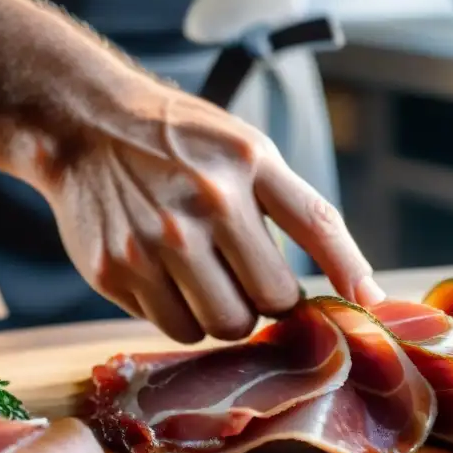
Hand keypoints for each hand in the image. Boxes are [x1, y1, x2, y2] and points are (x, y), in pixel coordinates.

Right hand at [16, 79, 383, 342]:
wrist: (84, 124)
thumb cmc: (183, 145)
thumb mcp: (251, 153)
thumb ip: (305, 214)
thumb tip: (364, 291)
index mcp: (248, 164)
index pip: (318, 226)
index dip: (347, 273)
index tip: (368, 305)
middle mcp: (206, 202)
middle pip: (270, 302)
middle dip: (267, 300)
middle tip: (247, 277)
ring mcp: (156, 239)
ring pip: (223, 327)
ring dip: (225, 314)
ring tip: (207, 276)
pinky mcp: (115, 269)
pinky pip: (174, 328)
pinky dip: (181, 316)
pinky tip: (169, 278)